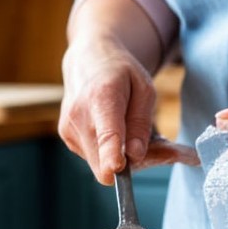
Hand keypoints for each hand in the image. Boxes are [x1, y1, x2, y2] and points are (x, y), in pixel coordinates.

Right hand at [58, 35, 154, 184]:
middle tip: (160, 147)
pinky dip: (109, 153)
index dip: (111, 155)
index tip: (117, 168)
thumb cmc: (120, 73)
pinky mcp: (67, 137)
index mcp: (102, 97)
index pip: (105, 133)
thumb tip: (135, 155)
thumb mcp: (144, 88)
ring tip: (132, 131)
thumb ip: (141, 122)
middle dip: (133, 162)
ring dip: (122, 158)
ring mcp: (69, 128)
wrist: (88, 60)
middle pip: (105, 159)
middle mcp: (79, 115)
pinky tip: (116, 132)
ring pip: (101, 164)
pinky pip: (95, 158)